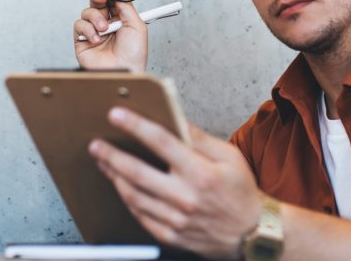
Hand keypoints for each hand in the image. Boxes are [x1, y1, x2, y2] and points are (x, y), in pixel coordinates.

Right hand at [73, 0, 147, 72]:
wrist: (124, 70)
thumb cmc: (133, 54)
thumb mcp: (137, 26)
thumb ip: (127, 6)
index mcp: (120, 19)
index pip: (111, 0)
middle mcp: (106, 24)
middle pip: (96, 2)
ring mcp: (94, 31)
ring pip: (87, 12)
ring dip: (96, 17)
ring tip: (105, 29)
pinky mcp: (82, 40)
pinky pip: (79, 25)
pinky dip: (88, 29)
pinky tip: (97, 38)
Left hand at [88, 107, 261, 258]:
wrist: (254, 233)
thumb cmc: (242, 192)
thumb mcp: (229, 157)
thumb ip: (199, 138)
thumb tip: (176, 119)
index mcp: (201, 173)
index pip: (161, 142)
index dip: (136, 126)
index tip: (117, 114)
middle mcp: (186, 197)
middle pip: (137, 172)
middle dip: (112, 155)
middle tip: (96, 144)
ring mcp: (176, 219)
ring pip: (133, 196)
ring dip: (114, 177)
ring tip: (104, 163)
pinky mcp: (171, 235)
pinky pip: (140, 216)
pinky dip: (127, 199)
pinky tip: (121, 186)